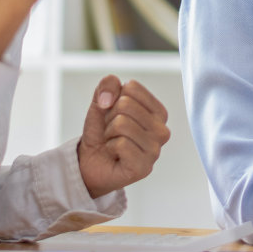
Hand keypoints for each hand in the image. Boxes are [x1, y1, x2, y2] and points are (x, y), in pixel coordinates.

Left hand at [78, 76, 170, 197]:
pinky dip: (110, 147)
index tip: (116, 114)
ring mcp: (155, 150)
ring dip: (109, 133)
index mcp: (158, 112)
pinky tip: (115, 154)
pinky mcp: (144, 167)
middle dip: (110, 117)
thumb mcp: (101, 101)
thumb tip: (109, 98)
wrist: (90, 161)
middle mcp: (162, 131)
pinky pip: (120, 144)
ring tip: (113, 142)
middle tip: (112, 131)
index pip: (132, 87)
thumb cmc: (101, 131)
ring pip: (122, 124)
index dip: (115, 99)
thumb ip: (108, 84)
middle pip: (125, 104)